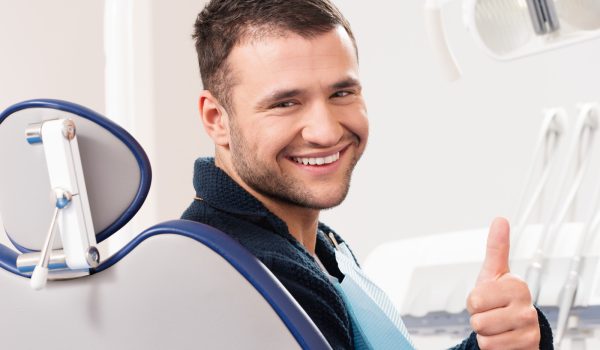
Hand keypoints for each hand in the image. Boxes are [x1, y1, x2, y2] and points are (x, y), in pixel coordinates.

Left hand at [467, 218, 539, 349]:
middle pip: (478, 320)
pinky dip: (493, 347)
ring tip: (498, 326)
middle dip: (479, 318)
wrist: (517, 327)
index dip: (475, 302)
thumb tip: (500, 219)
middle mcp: (527, 308)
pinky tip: (504, 338)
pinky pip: (491, 349)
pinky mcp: (528, 347)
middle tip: (492, 313)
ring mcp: (529, 330)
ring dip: (486, 334)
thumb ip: (496, 247)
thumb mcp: (494, 273)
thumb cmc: (500, 297)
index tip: (488, 298)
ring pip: (484, 337)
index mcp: (517, 286)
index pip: (474, 300)